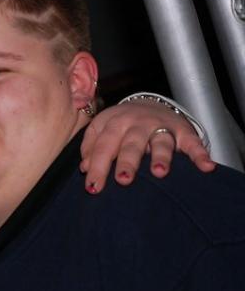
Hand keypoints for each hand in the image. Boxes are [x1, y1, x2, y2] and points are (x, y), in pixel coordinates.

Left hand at [80, 100, 215, 192]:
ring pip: (161, 141)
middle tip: (124, 180)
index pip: (104, 145)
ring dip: (161, 156)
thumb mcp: (101, 128)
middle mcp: (138, 123)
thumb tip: (85, 167)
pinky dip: (200, 154)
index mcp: (114, 122)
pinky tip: (206, 167)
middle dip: (128, 161)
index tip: (93, 187)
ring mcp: (161, 127)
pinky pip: (192, 142)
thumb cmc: (120, 125)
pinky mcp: (183, 131)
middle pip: (131, 143)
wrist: (149, 104)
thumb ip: (91, 146)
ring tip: (159, 172)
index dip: (98, 165)